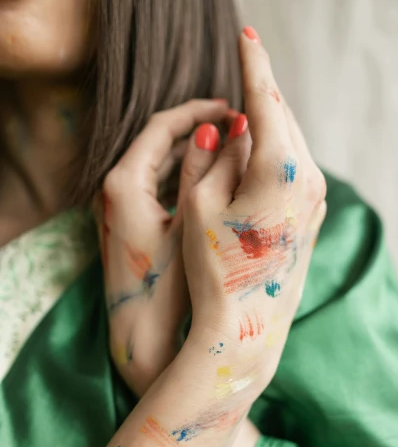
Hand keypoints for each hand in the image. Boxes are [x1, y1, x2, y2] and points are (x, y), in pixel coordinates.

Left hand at [93, 99, 230, 396]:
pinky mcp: (127, 225)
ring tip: (230, 150)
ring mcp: (117, 208)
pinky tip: (212, 181)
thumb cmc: (170, 288)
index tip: (232, 108)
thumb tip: (224, 128)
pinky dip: (181, 177)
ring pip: (158, 164)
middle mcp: (113, 190)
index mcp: (123, 183)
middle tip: (236, 126)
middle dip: (198, 131)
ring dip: (191, 154)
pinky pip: (155, 186)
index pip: (161, 127)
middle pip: (158, 142)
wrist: (142, 338)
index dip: (199, 111)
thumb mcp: (193, 224)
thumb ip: (204, 173)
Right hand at [182, 28, 326, 392]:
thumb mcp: (199, 205)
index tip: (246, 36)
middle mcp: (310, 178)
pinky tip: (262, 152)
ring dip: (270, 124)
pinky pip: (298, 169)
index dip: (252, 63)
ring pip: (292, 143)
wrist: (247, 327)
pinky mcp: (316, 216)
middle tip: (246, 63)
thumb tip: (229, 127)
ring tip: (249, 107)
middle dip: (262, 92)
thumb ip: (214, 156)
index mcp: (281, 167)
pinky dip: (279, 153)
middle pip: (283, 117)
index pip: (265, 98)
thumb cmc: (213, 268)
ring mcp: (318, 199)